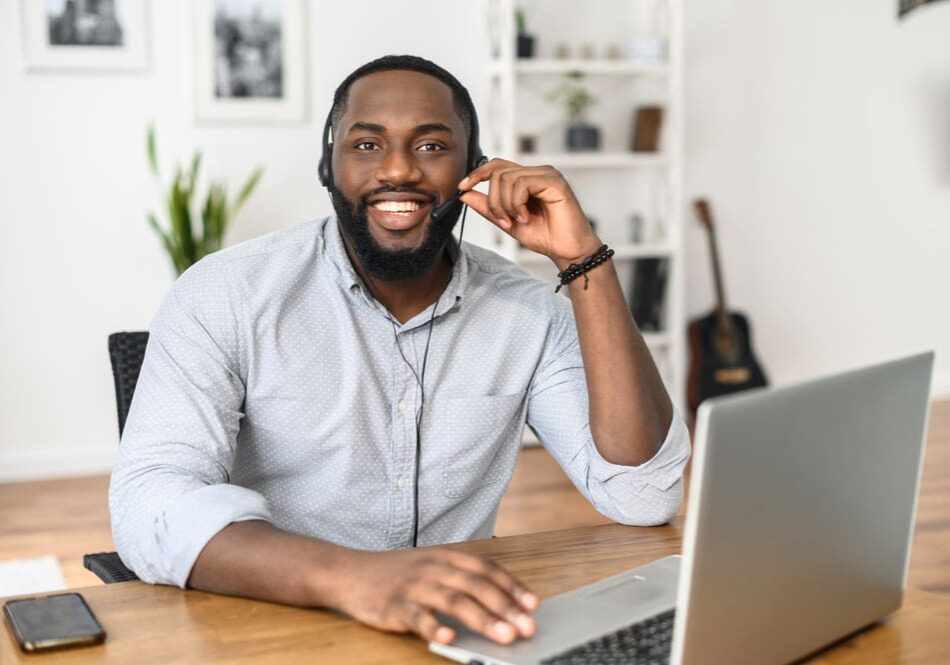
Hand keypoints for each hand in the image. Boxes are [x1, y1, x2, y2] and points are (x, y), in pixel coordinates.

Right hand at [337, 547, 538, 644]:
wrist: (349, 573)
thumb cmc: (397, 574)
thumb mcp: (430, 567)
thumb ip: (460, 581)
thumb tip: (501, 605)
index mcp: (445, 556)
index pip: (486, 568)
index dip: (512, 585)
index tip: (533, 604)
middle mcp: (433, 568)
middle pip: (475, 585)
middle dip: (505, 607)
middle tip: (527, 626)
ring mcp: (414, 586)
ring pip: (453, 601)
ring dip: (482, 619)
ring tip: (504, 636)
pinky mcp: (394, 605)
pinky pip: (417, 616)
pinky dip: (435, 627)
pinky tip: (450, 638)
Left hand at [458, 158, 602, 267]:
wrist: (567, 252)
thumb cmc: (546, 237)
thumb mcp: (507, 222)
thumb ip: (488, 207)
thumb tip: (465, 193)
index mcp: (527, 179)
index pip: (496, 166)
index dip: (476, 174)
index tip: (462, 188)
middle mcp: (537, 172)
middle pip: (497, 172)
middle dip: (493, 200)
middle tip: (503, 221)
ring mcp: (547, 174)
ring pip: (507, 178)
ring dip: (505, 205)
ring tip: (517, 221)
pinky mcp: (554, 181)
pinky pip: (522, 184)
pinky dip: (517, 204)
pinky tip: (526, 217)